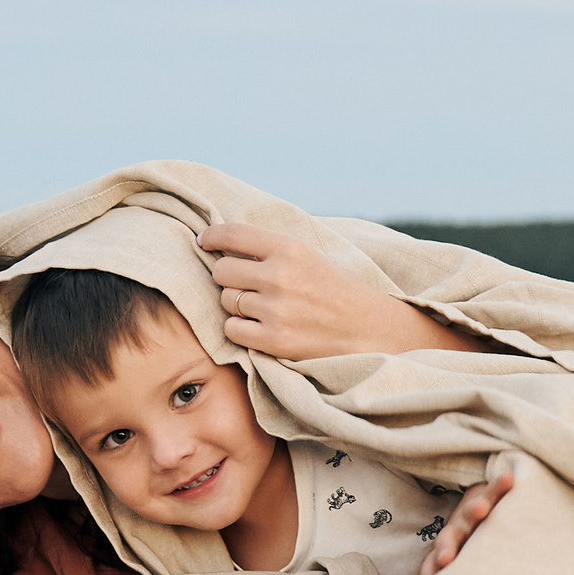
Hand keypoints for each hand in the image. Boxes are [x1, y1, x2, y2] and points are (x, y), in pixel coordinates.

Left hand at [199, 223, 491, 360]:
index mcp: (290, 249)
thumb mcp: (310, 256)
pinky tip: (260, 326)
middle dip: (228, 277)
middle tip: (244, 283)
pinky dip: (241, 329)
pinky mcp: (275, 340)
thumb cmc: (336, 290)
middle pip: (222, 271)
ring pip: (226, 301)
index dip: (211, 236)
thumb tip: (223, 239)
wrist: (370, 331)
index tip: (204, 240)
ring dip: (237, 305)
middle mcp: (280, 276)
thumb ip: (272, 248)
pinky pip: (232, 330)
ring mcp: (276, 310)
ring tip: (262, 307)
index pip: (233, 234)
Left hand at [414, 470, 512, 574]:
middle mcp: (455, 535)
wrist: (483, 511)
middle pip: (447, 540)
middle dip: (446, 548)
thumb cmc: (475, 556)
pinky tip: (510, 478)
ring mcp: (469, 514)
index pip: (434, 568)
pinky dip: (500, 485)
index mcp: (447, 557)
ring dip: (473, 510)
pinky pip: (494, 489)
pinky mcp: (487, 495)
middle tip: (446, 559)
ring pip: (468, 512)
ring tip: (481, 508)